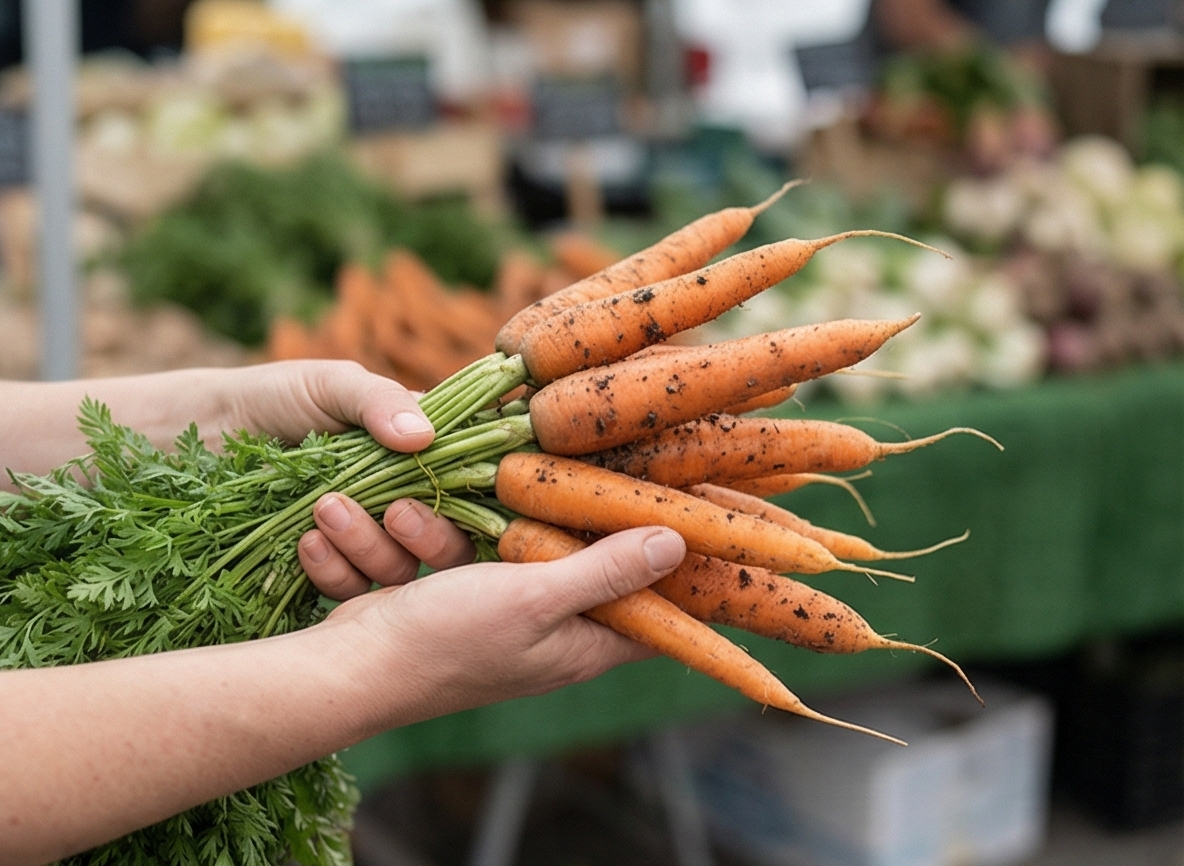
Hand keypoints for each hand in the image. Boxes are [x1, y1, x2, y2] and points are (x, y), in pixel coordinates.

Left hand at [219, 360, 476, 597]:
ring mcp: (368, 542)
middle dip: (430, 536)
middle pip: (452, 544)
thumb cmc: (277, 397)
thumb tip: (424, 437)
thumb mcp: (332, 385)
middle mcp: (406, 502)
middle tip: (395, 511)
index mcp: (424, 456)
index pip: (475, 487)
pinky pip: (350, 591)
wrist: (204, 433)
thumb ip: (378, 402)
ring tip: (325, 509)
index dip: (477, 499)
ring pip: (400, 571)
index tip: (453, 490)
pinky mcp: (329, 572)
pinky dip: (333, 571)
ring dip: (369, 546)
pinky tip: (305, 542)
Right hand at [322, 527, 686, 722]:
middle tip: (557, 468)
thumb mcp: (536, 599)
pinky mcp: (459, 597)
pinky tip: (396, 519)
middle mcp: (552, 632)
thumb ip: (604, 571)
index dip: (674, 567)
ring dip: (465, 524)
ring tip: (411, 516)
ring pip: (512, 543)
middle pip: (583, 561)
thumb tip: (677, 543)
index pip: (655, 611)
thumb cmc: (448, 642)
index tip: (681, 505)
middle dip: (556, 515)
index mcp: (584, 645)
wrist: (348, 669)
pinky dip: (435, 534)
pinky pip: (465, 548)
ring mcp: (503, 613)